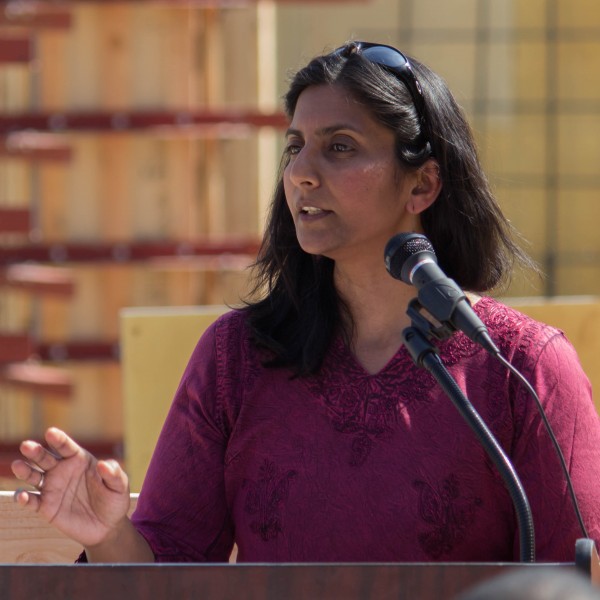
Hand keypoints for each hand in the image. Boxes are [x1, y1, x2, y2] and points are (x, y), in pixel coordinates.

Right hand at [11, 427, 130, 548]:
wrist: (107, 526)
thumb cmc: (114, 500)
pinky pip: (32, 501)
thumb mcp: (120, 486)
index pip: (67, 447)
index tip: (51, 433)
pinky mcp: (46, 507)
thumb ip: (114, 474)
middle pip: (46, 458)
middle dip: (36, 451)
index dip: (59, 439)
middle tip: (27, 445)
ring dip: (25, 471)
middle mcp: (62, 470)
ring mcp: (52, 488)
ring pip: (34, 476)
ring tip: (18, 465)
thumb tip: (103, 464)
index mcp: (80, 460)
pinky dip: (24, 498)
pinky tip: (22, 496)